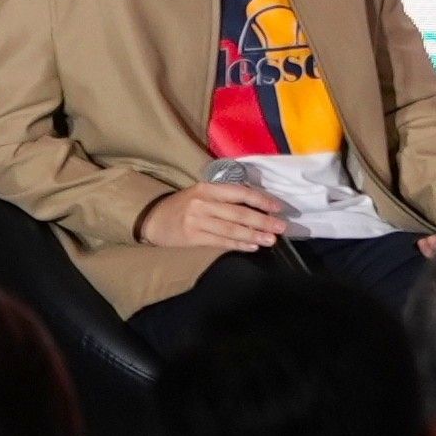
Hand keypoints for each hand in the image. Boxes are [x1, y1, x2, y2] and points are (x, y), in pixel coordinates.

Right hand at [137, 182, 291, 254]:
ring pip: (231, 229)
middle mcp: (203, 203)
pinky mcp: (192, 238)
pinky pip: (220, 242)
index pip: (240, 193)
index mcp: (208, 188)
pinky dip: (238, 245)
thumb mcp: (202, 193)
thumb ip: (225, 196)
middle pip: (238, 213)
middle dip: (262, 221)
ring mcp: (197, 222)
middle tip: (281, 227)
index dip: (261, 200)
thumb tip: (258, 205)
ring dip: (253, 235)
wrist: (153, 218)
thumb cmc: (184, 204)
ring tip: (270, 240)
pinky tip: (251, 246)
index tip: (278, 207)